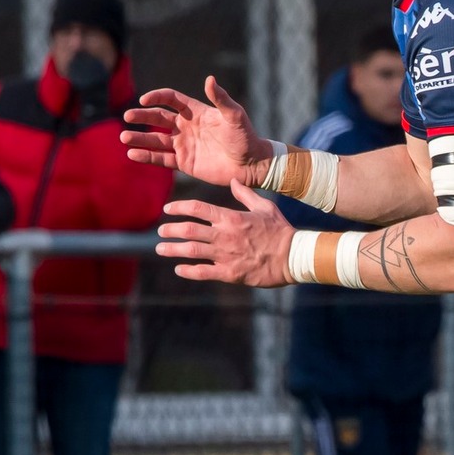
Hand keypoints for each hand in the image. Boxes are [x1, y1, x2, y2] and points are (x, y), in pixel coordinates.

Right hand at [121, 76, 271, 186]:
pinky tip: (132, 154)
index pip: (171, 99)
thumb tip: (209, 79)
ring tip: (124, 137)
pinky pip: (162, 159)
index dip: (157, 97)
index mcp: (196, 112)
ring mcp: (184, 145)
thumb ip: (221, 99)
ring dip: (140, 138)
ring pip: (156, 139)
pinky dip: (147, 156)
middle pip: (158, 118)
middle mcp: (187, 126)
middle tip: (127, 116)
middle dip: (142, 116)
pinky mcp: (184, 163)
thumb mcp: (235, 116)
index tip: (144, 100)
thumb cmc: (245, 137)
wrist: (251, 165)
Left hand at [155, 180, 296, 287]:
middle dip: (171, 229)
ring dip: (173, 249)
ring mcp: (225, 255)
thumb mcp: (264, 207)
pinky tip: (179, 269)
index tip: (168, 209)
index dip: (179, 208)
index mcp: (231, 218)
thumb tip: (233, 181)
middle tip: (161, 231)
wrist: (292, 256)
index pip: (197, 209)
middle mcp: (224, 235)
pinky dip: (188, 271)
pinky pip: (203, 272)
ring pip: (191, 251)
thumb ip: (245, 194)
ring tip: (160, 249)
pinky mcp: (230, 274)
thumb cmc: (280, 230)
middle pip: (189, 230)